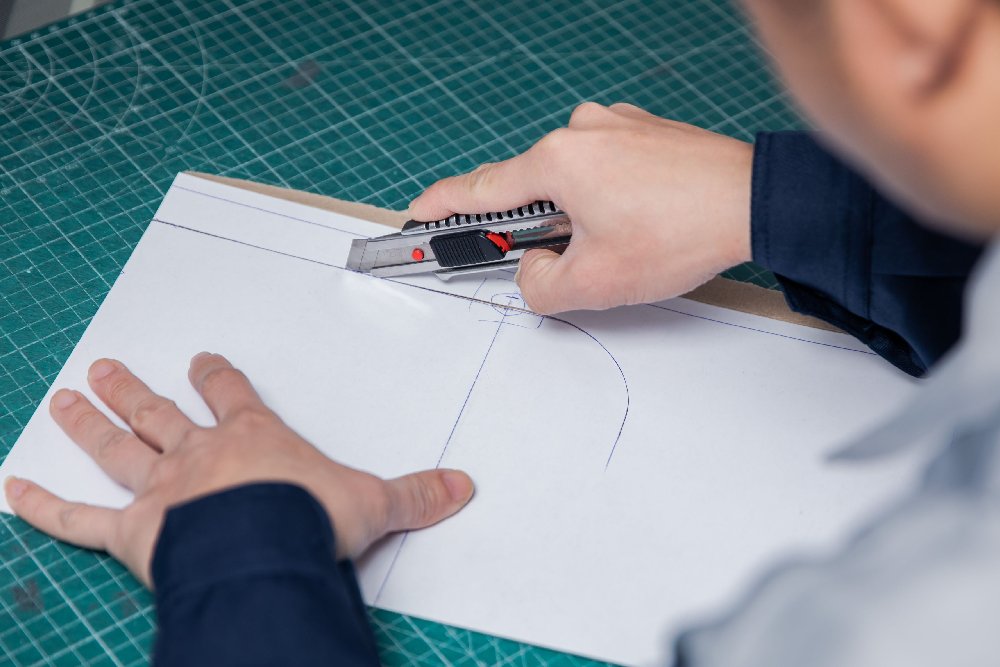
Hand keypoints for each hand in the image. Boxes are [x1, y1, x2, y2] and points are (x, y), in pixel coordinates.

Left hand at [4, 353, 474, 586]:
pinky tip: (11, 489)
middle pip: (161, 413)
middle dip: (135, 389)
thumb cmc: (310, 519)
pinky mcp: (133, 533)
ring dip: (90, 422)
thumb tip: (464, 486)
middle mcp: (202, 455)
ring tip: (66, 397)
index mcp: (255, 439)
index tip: (204, 359)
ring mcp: (162, 490)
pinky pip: (79, 519)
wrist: (267, 549)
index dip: (218, 376)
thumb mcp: (373, 504)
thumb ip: (415, 494)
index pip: (233, 396)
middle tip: (108, 367)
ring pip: (118, 448)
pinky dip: (43, 506)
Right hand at [409, 102, 753, 313]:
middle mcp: (580, 130)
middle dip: (537, 228)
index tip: (419, 214)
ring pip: (570, 180)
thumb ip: (540, 286)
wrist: (754, 202)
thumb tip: (535, 270)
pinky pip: (603, 165)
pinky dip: (606, 195)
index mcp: (556, 162)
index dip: (443, 207)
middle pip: (530, 188)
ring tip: (618, 243)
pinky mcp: (642, 129)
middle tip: (559, 260)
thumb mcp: (595, 283)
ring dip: (577, 214)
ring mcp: (614, 124)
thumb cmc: (682, 233)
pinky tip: (637, 219)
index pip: (480, 190)